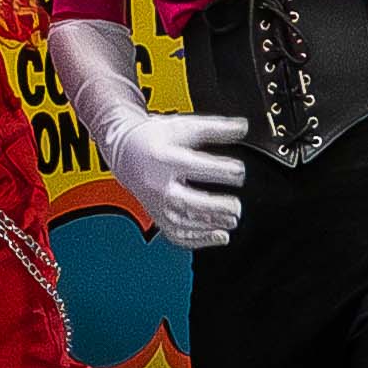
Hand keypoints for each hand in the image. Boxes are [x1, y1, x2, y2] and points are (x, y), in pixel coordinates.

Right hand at [107, 113, 250, 247]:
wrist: (125, 152)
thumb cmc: (153, 139)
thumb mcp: (184, 127)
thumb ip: (215, 128)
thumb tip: (242, 127)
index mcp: (166, 159)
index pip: (198, 168)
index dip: (224, 171)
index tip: (238, 171)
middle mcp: (159, 184)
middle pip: (188, 202)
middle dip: (216, 207)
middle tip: (235, 205)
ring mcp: (157, 203)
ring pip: (184, 222)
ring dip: (211, 225)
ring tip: (231, 220)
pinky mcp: (158, 216)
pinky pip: (177, 235)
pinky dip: (199, 240)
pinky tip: (219, 236)